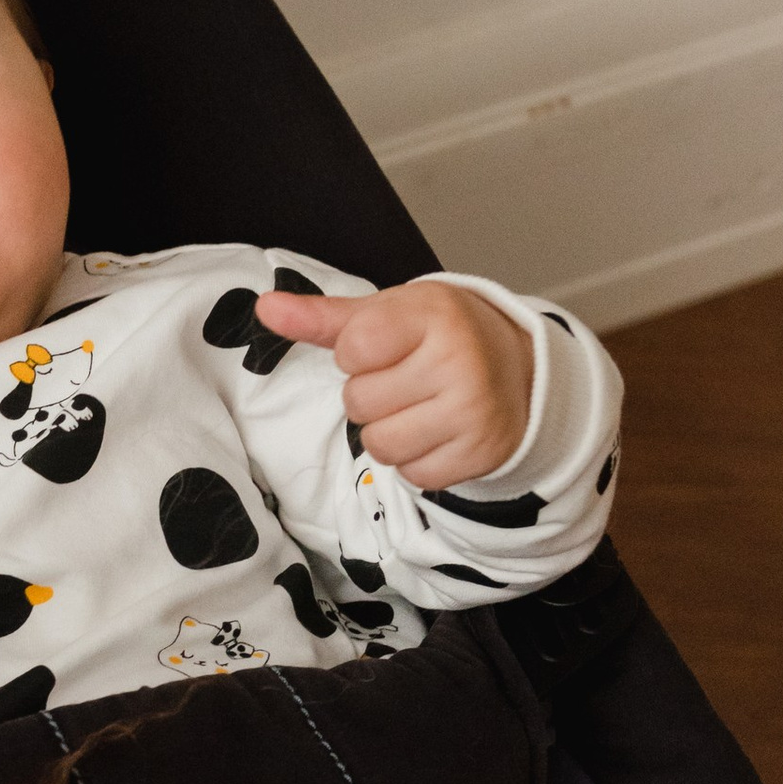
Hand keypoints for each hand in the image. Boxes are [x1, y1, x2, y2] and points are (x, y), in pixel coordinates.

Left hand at [251, 278, 533, 490]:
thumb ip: (323, 317)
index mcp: (432, 314)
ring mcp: (472, 411)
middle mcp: (458, 360)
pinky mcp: (479, 454)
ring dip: (388, 432)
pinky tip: (438, 432)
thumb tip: (265, 308)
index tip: (388, 346)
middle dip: (372, 395)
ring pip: (380, 445)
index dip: (357, 353)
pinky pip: (411, 475)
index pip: (353, 347)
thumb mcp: (387, 314)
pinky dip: (416, 460)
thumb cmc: (437, 337)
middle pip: (359, 402)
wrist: (518, 371)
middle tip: (409, 380)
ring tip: (418, 408)